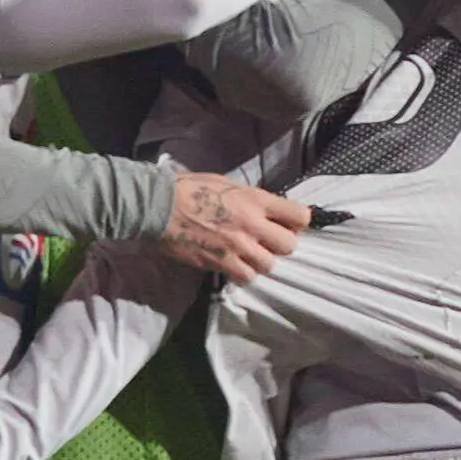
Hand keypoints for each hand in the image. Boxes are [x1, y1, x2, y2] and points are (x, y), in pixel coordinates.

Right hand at [160, 172, 312, 281]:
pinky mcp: (222, 263)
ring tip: (248, 253)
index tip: (288, 224)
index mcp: (255, 199)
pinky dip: (244, 272)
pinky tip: (234, 263)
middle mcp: (252, 224)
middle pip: (289, 245)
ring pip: (269, 264)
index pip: (300, 215)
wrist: (160, 207)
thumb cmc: (190, 188)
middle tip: (268, 241)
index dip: (298, 222)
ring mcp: (238, 246)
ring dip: (262, 260)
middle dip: (281, 244)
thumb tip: (267, 209)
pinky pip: (247, 276)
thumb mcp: (227, 183)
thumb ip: (251, 198)